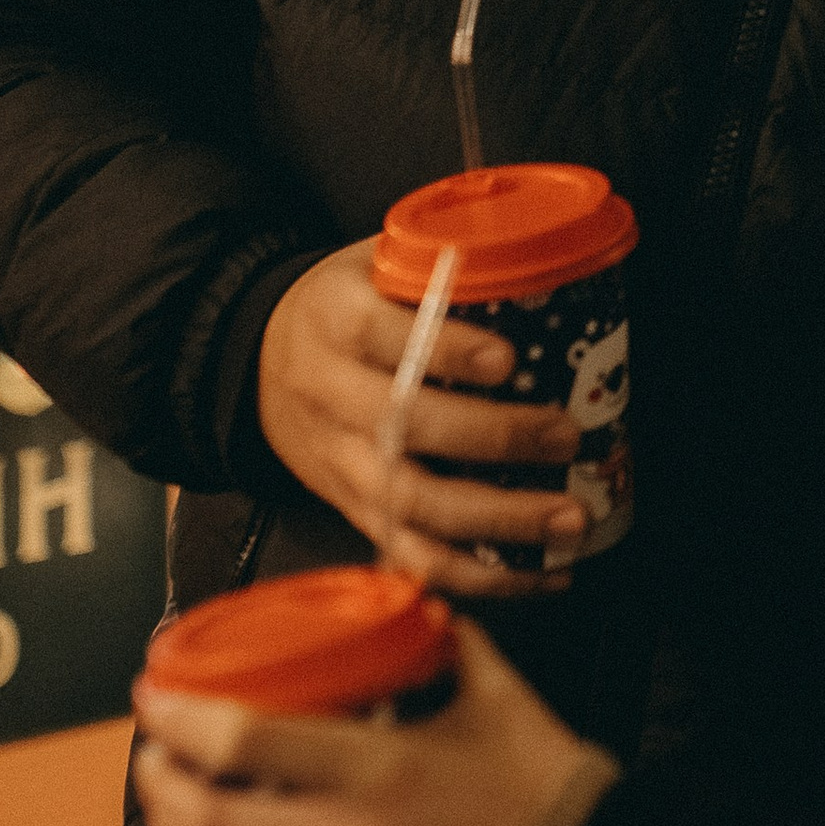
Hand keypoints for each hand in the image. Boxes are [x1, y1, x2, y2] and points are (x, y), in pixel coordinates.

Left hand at [132, 620, 616, 825]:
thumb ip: (447, 644)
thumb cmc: (551, 795)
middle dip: (162, 779)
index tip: (155, 693)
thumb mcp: (500, 698)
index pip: (240, 744)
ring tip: (166, 803)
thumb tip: (413, 605)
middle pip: (210, 816)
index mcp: (380, 772)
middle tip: (154, 747)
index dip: (179, 717)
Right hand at [258, 238, 593, 598]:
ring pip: (409, 505)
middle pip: (402, 429)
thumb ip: (440, 262)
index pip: (381, 336)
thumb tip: (538, 250)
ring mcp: (341, 463)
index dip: (444, 349)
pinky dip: (479, 576)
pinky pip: (412, 556)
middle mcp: (331, 396)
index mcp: (334, 321)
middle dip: (491, 437)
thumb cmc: (344, 309)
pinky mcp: (355, 512)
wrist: (255, 366)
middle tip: (566, 436)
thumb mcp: (372, 263)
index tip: (507, 358)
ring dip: (496, 521)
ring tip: (568, 519)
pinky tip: (543, 573)